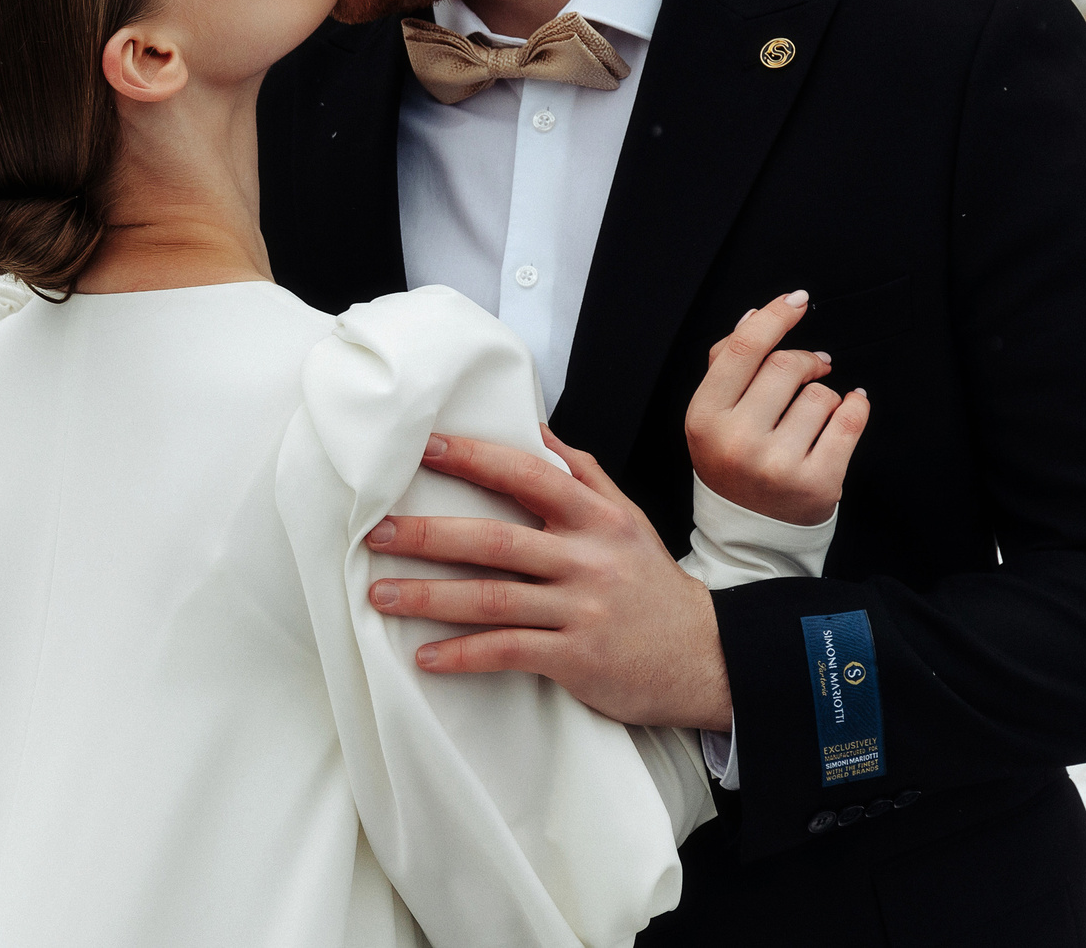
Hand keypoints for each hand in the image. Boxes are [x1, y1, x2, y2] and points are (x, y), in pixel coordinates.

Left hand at [366, 427, 733, 729]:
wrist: (710, 658)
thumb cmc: (652, 583)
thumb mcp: (628, 519)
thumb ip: (580, 474)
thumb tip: (533, 428)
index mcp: (596, 518)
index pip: (525, 475)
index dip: (472, 459)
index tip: (422, 449)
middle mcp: (587, 559)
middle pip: (495, 540)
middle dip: (429, 534)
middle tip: (375, 533)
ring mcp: (582, 609)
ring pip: (492, 599)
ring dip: (429, 596)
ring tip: (380, 594)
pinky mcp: (577, 658)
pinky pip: (508, 652)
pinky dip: (462, 655)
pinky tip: (424, 656)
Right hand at [686, 291, 869, 525]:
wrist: (750, 533)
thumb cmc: (732, 462)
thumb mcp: (712, 415)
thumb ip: (727, 364)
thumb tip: (754, 317)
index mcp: (704, 417)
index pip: (743, 350)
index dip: (775, 318)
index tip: (798, 300)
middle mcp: (737, 440)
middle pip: (786, 367)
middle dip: (806, 361)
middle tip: (813, 368)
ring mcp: (777, 464)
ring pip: (822, 395)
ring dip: (826, 395)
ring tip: (814, 413)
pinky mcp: (817, 483)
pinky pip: (851, 421)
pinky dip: (857, 406)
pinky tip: (851, 406)